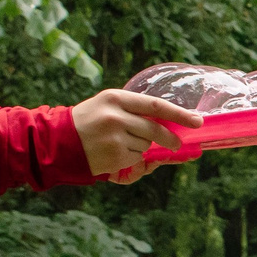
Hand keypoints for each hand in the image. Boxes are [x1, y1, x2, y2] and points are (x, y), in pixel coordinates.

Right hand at [73, 89, 204, 181]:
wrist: (58, 140)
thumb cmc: (89, 120)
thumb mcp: (108, 106)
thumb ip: (136, 110)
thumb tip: (172, 123)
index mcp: (115, 98)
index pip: (155, 106)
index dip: (179, 114)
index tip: (198, 121)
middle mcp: (116, 117)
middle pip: (156, 130)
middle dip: (169, 139)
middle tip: (176, 143)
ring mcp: (115, 137)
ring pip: (146, 145)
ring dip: (141, 147)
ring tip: (119, 142)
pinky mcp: (114, 155)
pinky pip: (136, 158)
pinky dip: (131, 157)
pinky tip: (113, 152)